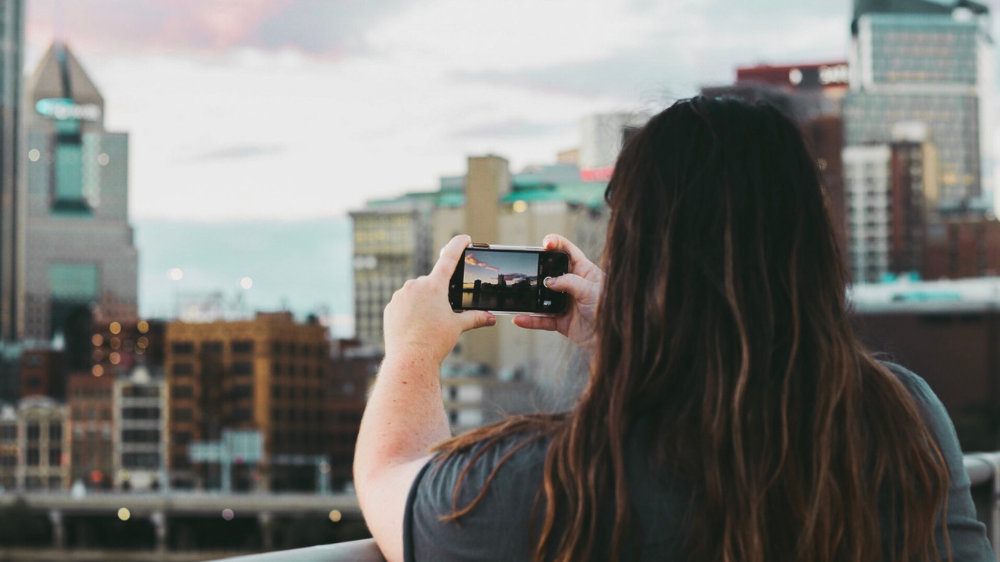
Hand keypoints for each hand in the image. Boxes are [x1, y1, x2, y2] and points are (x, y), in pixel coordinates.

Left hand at [383, 235, 495, 363]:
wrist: (410, 359)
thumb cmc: (435, 342)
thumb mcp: (457, 327)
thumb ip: (475, 318)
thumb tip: (492, 318)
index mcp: (434, 286)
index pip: (449, 259)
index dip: (458, 246)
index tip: (464, 238)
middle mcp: (415, 286)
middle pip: (431, 283)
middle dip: (438, 294)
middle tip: (442, 313)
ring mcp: (400, 295)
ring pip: (416, 293)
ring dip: (423, 302)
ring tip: (427, 323)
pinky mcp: (390, 306)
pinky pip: (403, 303)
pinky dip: (410, 310)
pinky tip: (414, 326)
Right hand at [513, 234, 602, 347]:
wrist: (614, 338)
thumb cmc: (609, 309)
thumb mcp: (590, 290)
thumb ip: (569, 282)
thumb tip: (548, 281)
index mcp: (584, 271)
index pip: (568, 251)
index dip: (556, 243)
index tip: (545, 243)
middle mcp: (573, 285)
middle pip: (550, 272)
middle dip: (537, 270)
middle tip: (526, 269)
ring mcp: (565, 303)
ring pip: (542, 297)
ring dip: (529, 298)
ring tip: (517, 297)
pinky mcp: (561, 321)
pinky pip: (542, 320)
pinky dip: (530, 320)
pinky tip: (519, 319)